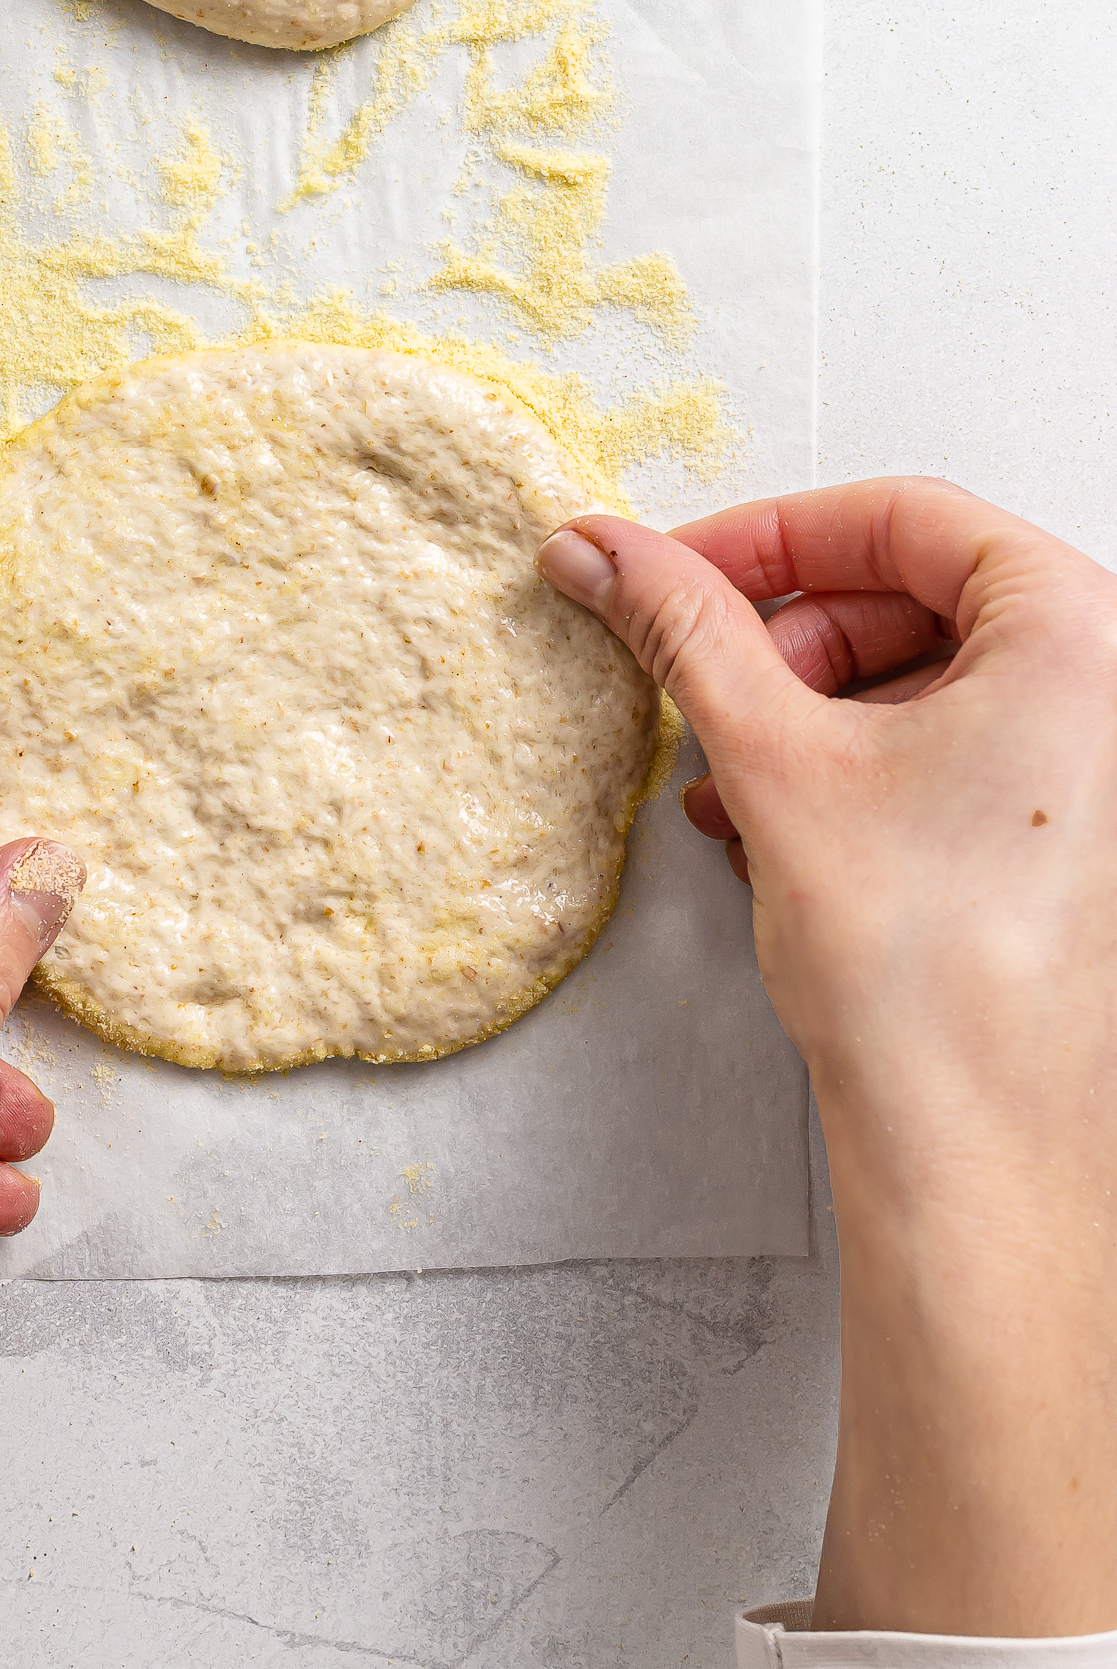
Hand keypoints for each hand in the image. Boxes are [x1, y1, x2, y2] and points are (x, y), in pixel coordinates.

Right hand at [538, 482, 1116, 1637]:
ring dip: (808, 714)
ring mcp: (1097, 771)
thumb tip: (602, 550)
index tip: (673, 573)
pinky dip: (858, 769)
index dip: (766, 536)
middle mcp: (1113, 690)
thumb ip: (680, 629)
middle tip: (697, 684)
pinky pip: (958, 752)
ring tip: (730, 782)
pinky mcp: (1070, 840)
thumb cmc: (924, 973)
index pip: (902, 515)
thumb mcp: (771, 759)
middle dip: (785, 640)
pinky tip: (780, 829)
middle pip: (919, 593)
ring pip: (930, 679)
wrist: (976, 1152)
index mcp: (1079, 632)